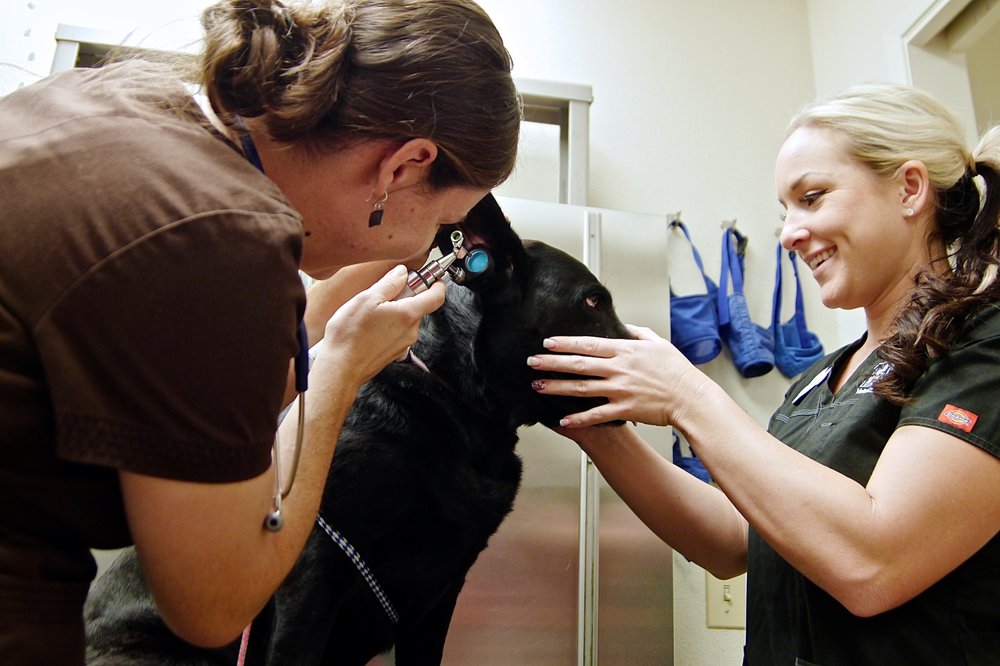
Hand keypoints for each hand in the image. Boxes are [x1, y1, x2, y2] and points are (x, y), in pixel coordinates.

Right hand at [315, 265, 444, 386]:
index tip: (432, 278)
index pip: (436, 297)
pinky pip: (397, 332)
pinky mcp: (394, 352)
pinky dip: (388, 324)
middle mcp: (410, 331)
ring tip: (372, 311)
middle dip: (406, 296)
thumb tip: (402, 273)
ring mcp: (403, 344)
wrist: (340, 367)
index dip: (437, 284)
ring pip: (406, 320)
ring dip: (394, 311)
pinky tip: (369, 326)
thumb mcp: (367, 298)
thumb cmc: (350, 335)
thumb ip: (389, 283)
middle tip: (385, 292)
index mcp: (408, 315)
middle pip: (419, 307)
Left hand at [527, 324, 708, 426]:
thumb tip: (624, 325)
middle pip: (579, 364)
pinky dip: (579, 418)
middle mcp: (619, 369)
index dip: (566, 343)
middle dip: (552, 363)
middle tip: (531, 362)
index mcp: (626, 351)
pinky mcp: (625, 410)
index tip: (547, 342)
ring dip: (557, 387)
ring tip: (537, 386)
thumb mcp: (659, 343)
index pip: (589, 344)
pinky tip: (562, 419)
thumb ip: (638, 333)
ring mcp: (621, 390)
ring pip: (582, 388)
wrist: (691, 398)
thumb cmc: (677, 371)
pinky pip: (597, 414)